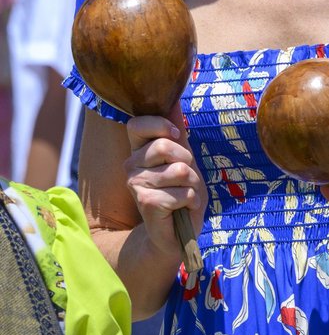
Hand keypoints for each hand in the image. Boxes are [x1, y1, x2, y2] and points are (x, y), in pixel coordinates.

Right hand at [124, 104, 206, 259]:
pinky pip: (183, 192)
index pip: (137, 124)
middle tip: (186, 179)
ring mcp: (136, 184)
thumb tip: (173, 100)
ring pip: (180, 171)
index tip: (177, 135)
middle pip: (166, 146)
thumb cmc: (181, 194)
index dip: (160, 125)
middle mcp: (131, 165)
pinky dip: (191, 201)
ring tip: (185, 196)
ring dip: (193, 185)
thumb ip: (177, 131)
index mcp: (138, 151)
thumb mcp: (184, 159)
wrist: (177, 234)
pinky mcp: (147, 202)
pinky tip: (183, 209)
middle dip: (188, 162)